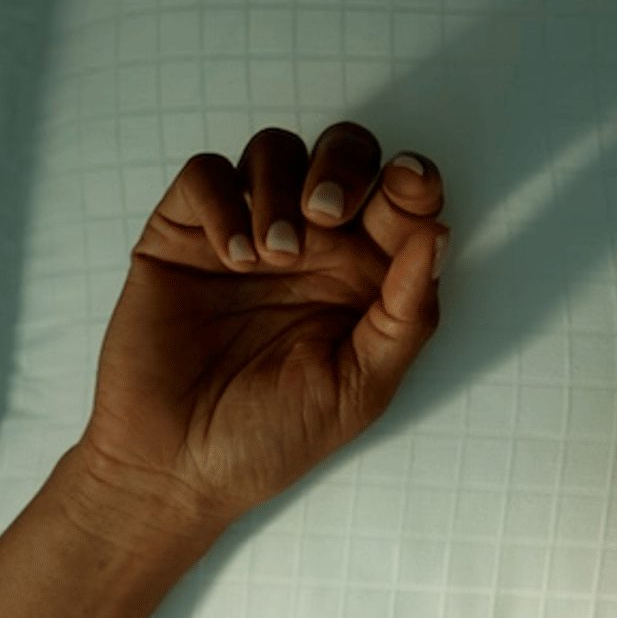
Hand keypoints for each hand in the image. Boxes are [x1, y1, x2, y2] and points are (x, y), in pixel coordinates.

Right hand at [74, 121, 451, 534]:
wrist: (177, 466)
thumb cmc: (272, 437)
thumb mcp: (361, 388)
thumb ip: (406, 316)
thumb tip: (439, 236)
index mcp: (365, 276)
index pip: (401, 200)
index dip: (413, 181)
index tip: (408, 188)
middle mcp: (312, 245)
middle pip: (342, 152)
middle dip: (344, 164)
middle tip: (329, 213)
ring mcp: (246, 232)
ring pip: (274, 151)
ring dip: (280, 186)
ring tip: (275, 256)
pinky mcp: (183, 234)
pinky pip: (206, 175)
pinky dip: (223, 200)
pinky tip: (232, 257)